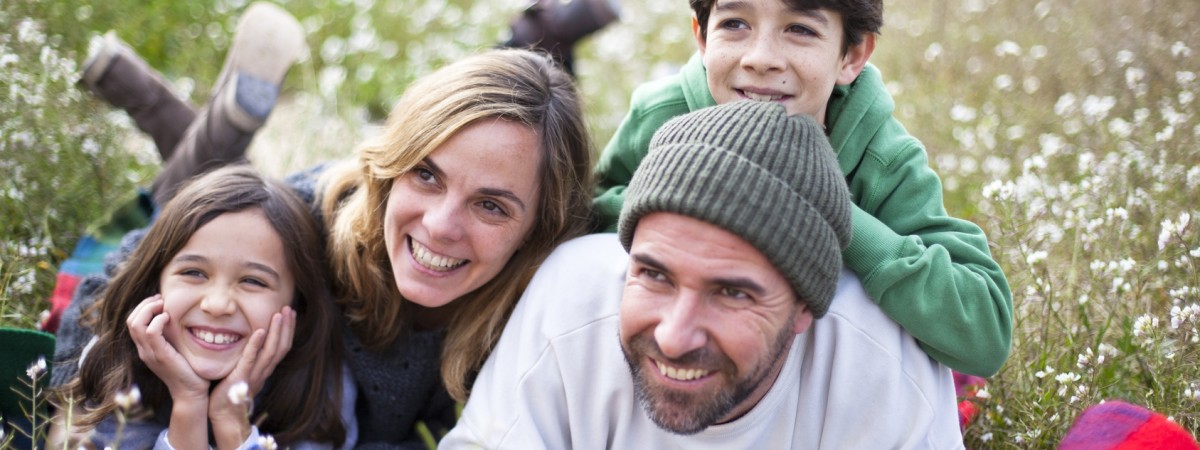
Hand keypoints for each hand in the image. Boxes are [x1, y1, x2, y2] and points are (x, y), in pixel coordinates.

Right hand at [126, 294, 207, 400]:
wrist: (191, 392)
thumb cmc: (189, 370)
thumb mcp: (177, 348)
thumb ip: (172, 335)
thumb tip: (177, 315)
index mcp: (145, 348)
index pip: (133, 322)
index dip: (143, 307)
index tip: (160, 300)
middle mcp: (143, 350)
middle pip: (131, 320)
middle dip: (144, 304)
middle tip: (161, 299)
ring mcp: (149, 353)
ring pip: (136, 324)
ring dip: (149, 309)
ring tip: (164, 305)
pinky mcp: (160, 356)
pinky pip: (151, 333)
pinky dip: (158, 320)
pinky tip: (168, 317)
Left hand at [209, 306, 295, 448]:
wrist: (222, 415)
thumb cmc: (229, 393)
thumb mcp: (244, 372)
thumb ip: (249, 358)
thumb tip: (251, 340)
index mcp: (265, 370)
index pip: (282, 347)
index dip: (288, 330)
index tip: (289, 313)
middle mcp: (264, 372)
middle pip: (282, 347)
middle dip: (287, 327)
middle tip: (288, 308)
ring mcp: (254, 375)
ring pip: (272, 352)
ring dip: (277, 332)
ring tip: (279, 314)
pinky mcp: (241, 378)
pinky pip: (251, 360)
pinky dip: (256, 345)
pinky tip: (260, 331)